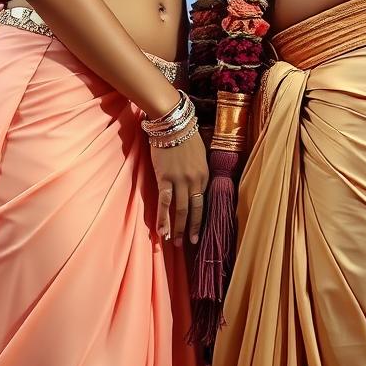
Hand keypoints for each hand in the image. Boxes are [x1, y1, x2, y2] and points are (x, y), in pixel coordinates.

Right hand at [149, 132, 208, 246]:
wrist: (172, 123)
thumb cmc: (186, 134)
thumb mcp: (199, 153)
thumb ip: (198, 170)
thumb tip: (194, 183)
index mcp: (205, 174)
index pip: (202, 200)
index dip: (199, 215)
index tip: (197, 227)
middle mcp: (195, 181)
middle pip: (194, 210)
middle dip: (192, 228)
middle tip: (191, 243)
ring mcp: (180, 181)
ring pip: (180, 210)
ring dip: (178, 228)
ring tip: (175, 243)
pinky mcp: (165, 179)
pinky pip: (165, 203)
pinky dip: (163, 218)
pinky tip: (161, 231)